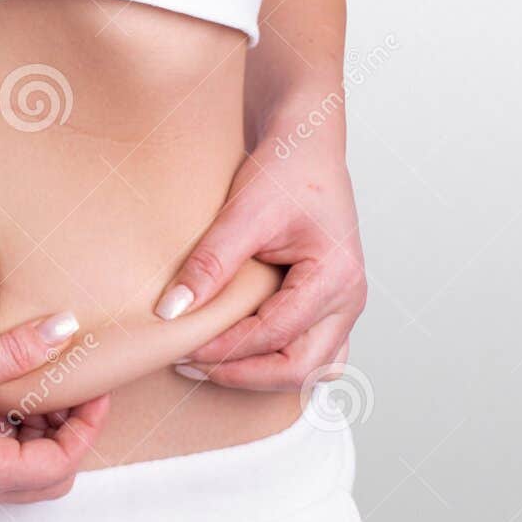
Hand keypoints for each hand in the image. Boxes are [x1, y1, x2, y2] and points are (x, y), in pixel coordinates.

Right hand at [0, 314, 111, 505]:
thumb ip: (15, 350)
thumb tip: (66, 330)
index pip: (61, 465)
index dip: (86, 426)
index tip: (93, 387)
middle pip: (46, 479)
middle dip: (66, 435)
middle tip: (67, 388)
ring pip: (17, 472)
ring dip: (35, 435)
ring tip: (31, 384)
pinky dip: (4, 433)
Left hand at [153, 137, 365, 390]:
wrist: (304, 147)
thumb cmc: (286, 170)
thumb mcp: (244, 212)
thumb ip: (210, 263)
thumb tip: (172, 311)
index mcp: (336, 277)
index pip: (276, 336)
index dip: (225, 349)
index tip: (179, 348)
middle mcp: (349, 300)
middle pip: (300, 369)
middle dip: (241, 374)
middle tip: (187, 364)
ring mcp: (343, 307)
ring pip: (310, 370)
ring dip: (260, 375)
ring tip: (207, 363)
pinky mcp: (327, 307)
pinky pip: (310, 355)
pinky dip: (274, 363)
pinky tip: (234, 354)